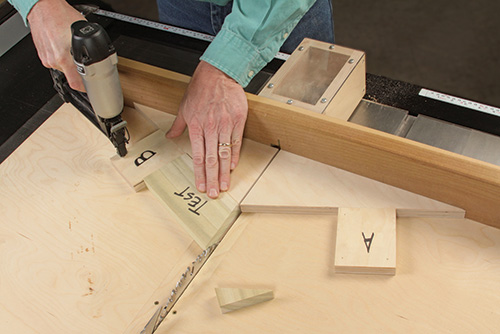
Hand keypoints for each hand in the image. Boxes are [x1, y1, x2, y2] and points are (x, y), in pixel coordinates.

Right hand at [27, 0, 85, 90]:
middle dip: (79, 71)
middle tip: (84, 64)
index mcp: (64, 57)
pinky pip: (56, 62)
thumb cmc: (62, 15)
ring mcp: (47, 59)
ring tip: (70, 50)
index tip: (91, 89)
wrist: (43, 7)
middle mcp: (55, 60)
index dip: (85, 88)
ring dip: (69, 63)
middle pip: (71, 76)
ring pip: (63, 69)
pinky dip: (61, 58)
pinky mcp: (42, 56)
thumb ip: (90, 46)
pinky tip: (63, 47)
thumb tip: (102, 56)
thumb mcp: (83, 33)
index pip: (76, 83)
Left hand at [166, 61, 247, 198]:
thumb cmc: (200, 89)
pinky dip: (234, 155)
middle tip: (213, 193)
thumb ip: (178, 125)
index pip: (198, 156)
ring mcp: (225, 124)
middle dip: (212, 179)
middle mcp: (210, 128)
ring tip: (224, 186)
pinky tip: (233, 167)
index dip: (199, 173)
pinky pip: (236, 141)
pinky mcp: (237, 120)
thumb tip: (170, 136)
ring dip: (224, 172)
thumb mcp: (184, 107)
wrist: (217, 74)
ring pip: (224, 153)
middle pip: (211, 159)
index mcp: (196, 127)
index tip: (200, 186)